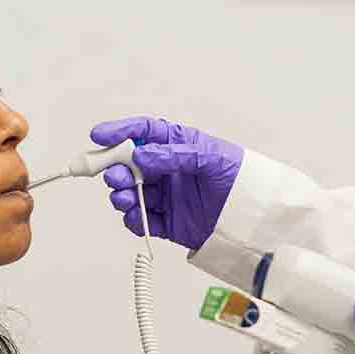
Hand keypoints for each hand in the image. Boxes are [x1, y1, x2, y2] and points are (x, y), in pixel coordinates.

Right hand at [90, 116, 243, 250]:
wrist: (254, 219)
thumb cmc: (240, 179)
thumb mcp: (211, 158)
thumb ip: (175, 155)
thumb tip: (141, 154)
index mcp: (177, 146)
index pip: (143, 132)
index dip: (120, 131)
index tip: (99, 135)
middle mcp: (167, 170)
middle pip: (129, 164)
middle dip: (116, 168)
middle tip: (114, 174)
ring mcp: (166, 196)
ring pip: (132, 192)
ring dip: (123, 194)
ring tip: (127, 196)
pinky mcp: (168, 222)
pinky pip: (143, 220)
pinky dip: (135, 219)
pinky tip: (136, 215)